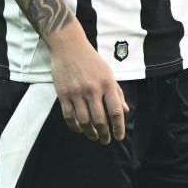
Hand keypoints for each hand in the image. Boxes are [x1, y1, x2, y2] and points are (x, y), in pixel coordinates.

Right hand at [49, 26, 125, 145]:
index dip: (119, 127)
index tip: (119, 137)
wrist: (68, 46)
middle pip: (100, 120)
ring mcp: (76, 92)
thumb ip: (117, 93)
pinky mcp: (63, 94)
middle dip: (104, 134)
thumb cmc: (91, 60)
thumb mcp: (108, 73)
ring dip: (90, 133)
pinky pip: (69, 116)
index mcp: (107, 83)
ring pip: (84, 121)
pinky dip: (75, 126)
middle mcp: (92, 89)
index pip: (115, 111)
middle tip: (105, 140)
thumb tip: (124, 111)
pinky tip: (80, 129)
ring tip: (94, 137)